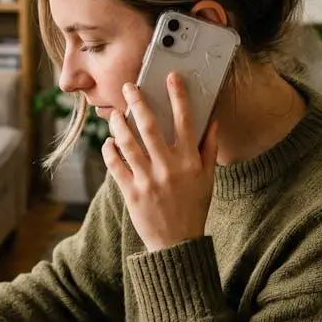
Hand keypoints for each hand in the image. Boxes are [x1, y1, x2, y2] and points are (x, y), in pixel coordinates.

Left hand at [104, 73, 218, 252]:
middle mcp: (168, 167)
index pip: (185, 121)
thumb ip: (209, 149)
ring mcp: (147, 180)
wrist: (177, 243)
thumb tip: (213, 122)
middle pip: (150, 126)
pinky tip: (109, 142)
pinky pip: (115, 165)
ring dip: (118, 123)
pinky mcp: (131, 192)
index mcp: (189, 161)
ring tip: (114, 113)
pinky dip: (110, 150)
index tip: (171, 77)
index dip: (178, 96)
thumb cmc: (193, 207)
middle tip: (128, 87)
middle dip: (138, 102)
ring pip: (128, 143)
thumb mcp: (208, 179)